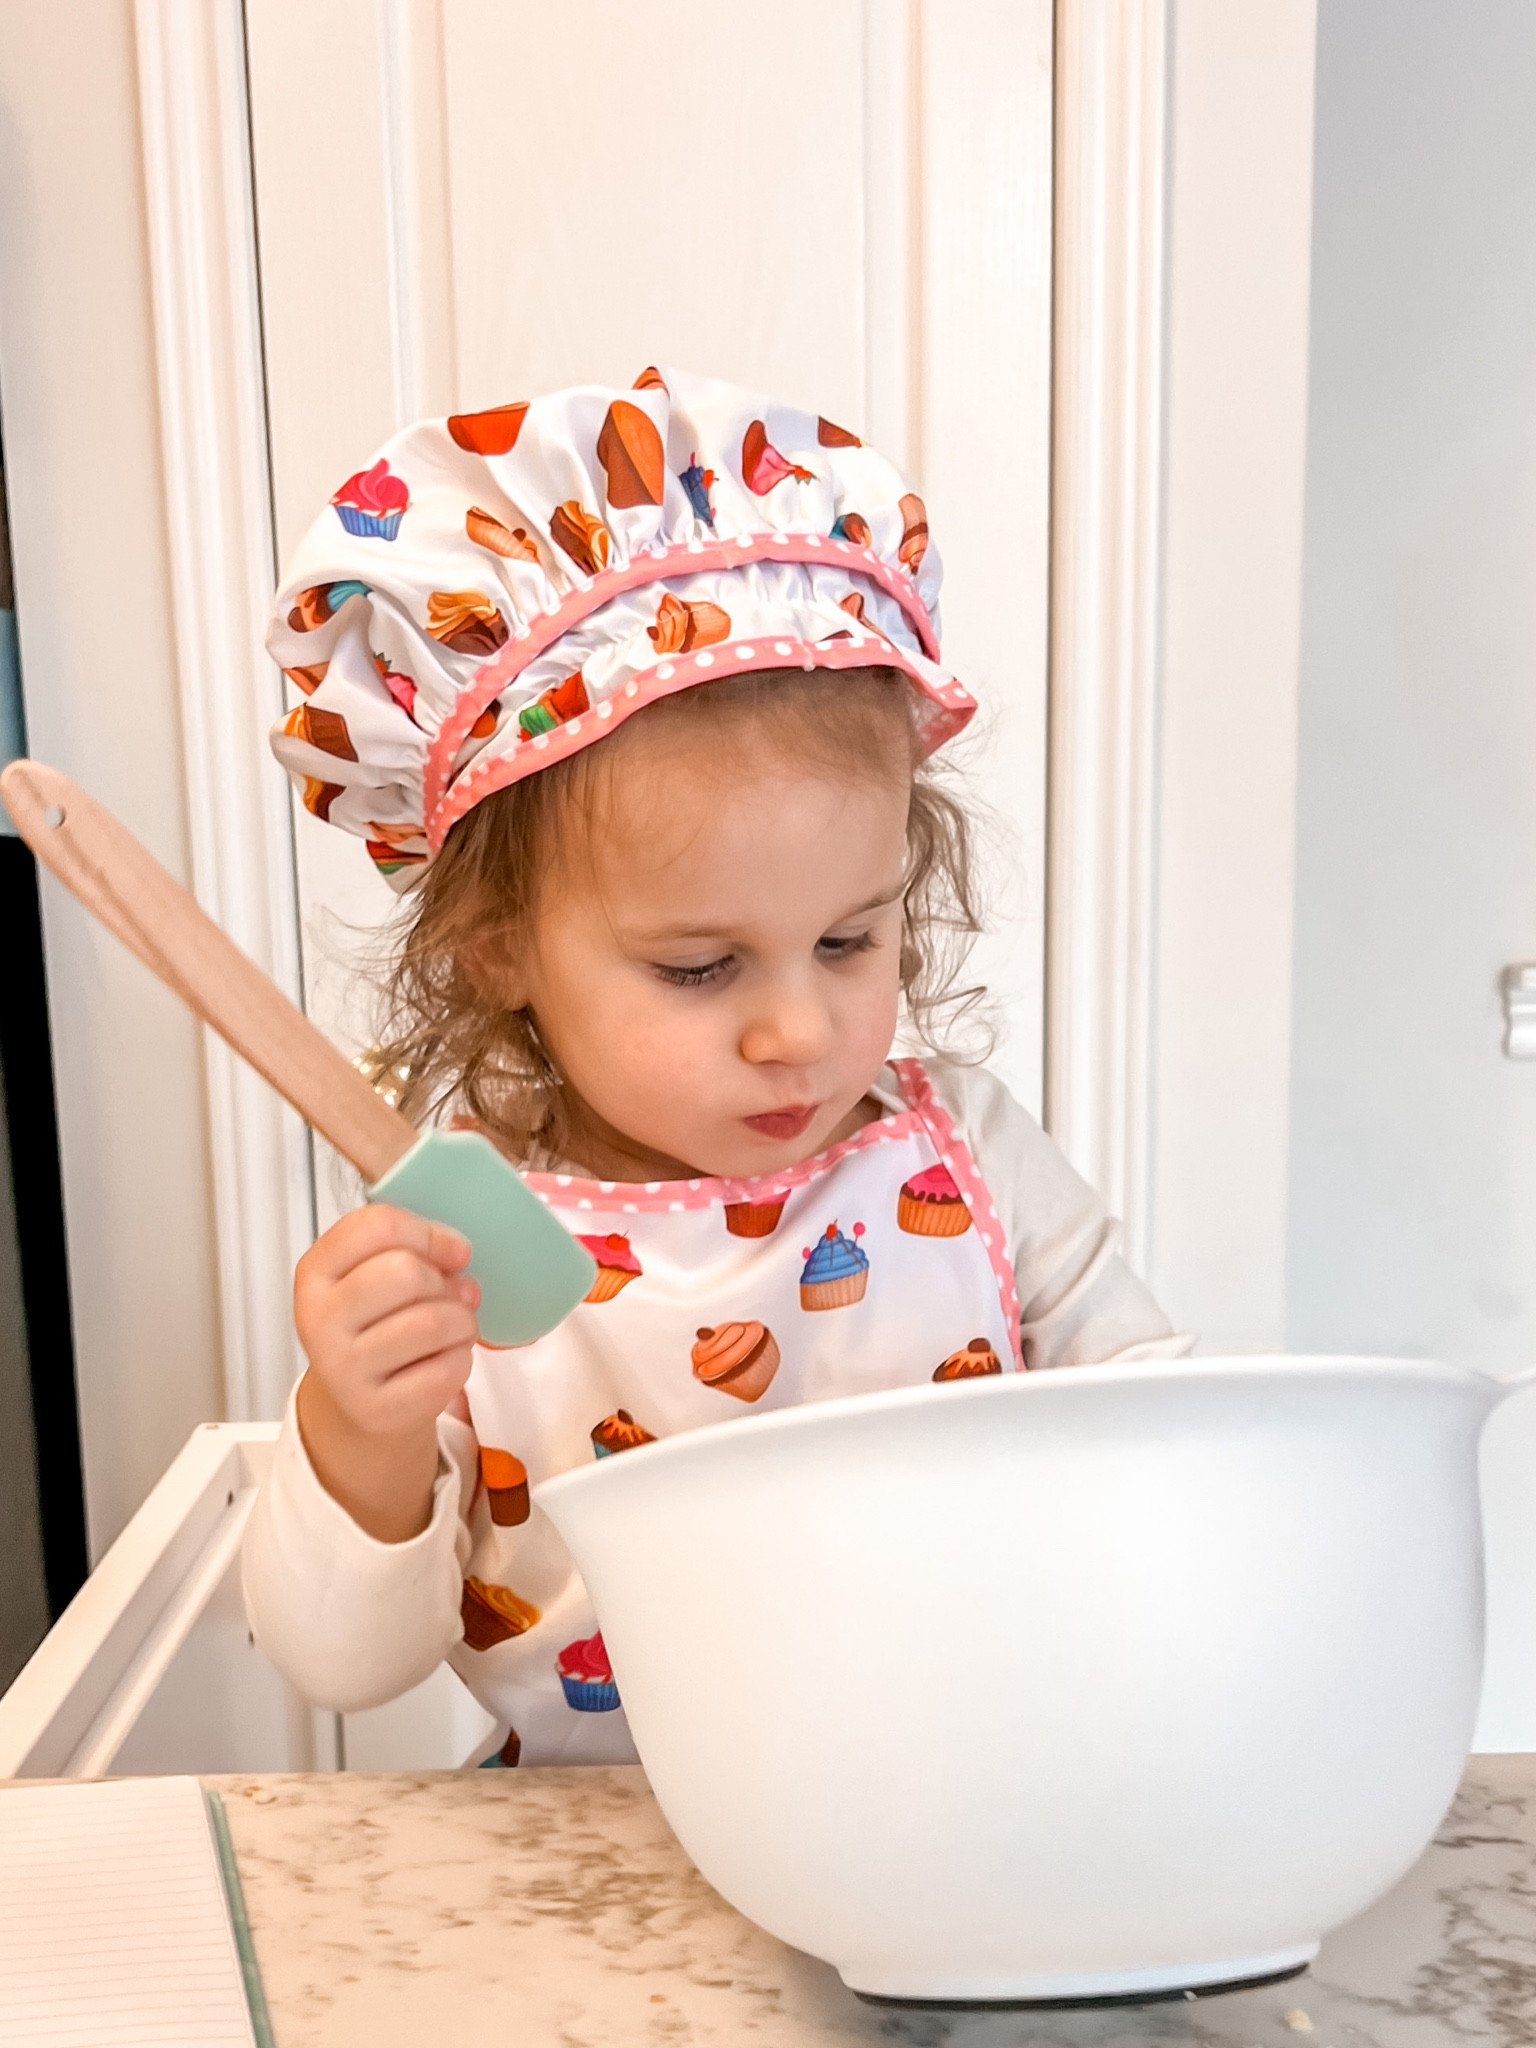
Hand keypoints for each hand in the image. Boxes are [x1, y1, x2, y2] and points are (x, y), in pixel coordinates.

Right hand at [293, 1205, 479, 1541]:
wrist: (360, 1401)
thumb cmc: (376, 1325)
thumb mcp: (373, 1273)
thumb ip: (409, 1248)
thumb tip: (456, 1253)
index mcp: (316, 1272)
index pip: (377, 1225)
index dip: (429, 1233)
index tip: (452, 1250)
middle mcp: (320, 1320)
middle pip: (406, 1271)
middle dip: (443, 1281)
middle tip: (445, 1296)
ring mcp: (344, 1369)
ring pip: (434, 1322)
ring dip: (461, 1320)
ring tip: (451, 1327)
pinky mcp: (377, 1409)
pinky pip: (446, 1369)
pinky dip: (461, 1358)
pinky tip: (443, 1359)